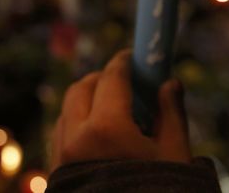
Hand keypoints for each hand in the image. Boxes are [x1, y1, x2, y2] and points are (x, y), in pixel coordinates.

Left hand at [51, 50, 190, 170]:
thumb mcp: (174, 156)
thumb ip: (171, 114)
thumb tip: (170, 83)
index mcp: (106, 128)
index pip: (111, 78)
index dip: (124, 63)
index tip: (134, 57)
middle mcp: (75, 136)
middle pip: (82, 88)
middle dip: (102, 79)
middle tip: (126, 83)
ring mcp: (60, 154)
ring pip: (68, 110)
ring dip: (88, 101)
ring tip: (116, 111)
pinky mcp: (54, 172)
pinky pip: (61, 133)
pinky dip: (77, 123)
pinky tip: (100, 135)